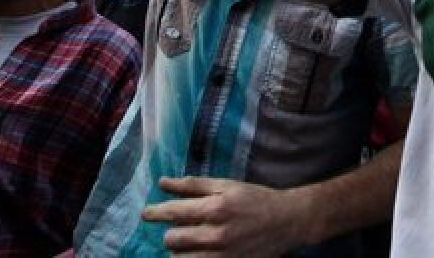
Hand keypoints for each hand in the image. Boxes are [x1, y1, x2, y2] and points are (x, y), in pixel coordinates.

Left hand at [141, 176, 314, 256]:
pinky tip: (198, 252)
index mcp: (215, 208)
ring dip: (179, 251)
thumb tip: (163, 182)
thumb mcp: (226, 185)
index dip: (155, 212)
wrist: (287, 222)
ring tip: (190, 243)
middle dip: (171, 233)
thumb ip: (193, 185)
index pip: (173, 212)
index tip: (146, 214)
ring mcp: (221, 255)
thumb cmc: (255, 199)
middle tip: (179, 229)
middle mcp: (216, 234)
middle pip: (172, 239)